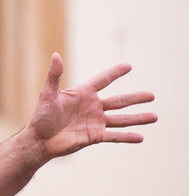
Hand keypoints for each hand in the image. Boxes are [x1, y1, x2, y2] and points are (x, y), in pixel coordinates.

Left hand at [27, 53, 156, 159]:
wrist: (39, 140)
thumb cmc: (41, 116)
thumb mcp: (48, 94)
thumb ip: (54, 76)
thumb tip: (56, 55)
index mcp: (83, 94)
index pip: (103, 80)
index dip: (115, 73)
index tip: (128, 66)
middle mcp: (92, 107)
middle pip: (119, 101)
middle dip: (135, 98)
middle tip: (153, 95)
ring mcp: (95, 122)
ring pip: (121, 119)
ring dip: (138, 118)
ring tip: (155, 116)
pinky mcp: (94, 136)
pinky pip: (114, 136)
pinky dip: (127, 137)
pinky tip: (141, 137)